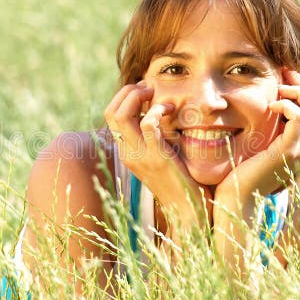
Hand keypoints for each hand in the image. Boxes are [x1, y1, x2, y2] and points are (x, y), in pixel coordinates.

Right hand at [103, 82, 208, 225]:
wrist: (188, 211)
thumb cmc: (181, 182)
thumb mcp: (162, 156)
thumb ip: (156, 138)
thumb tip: (159, 112)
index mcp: (126, 152)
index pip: (111, 115)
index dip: (125, 96)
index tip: (145, 90)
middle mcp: (128, 153)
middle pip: (111, 112)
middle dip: (129, 92)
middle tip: (149, 88)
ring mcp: (140, 156)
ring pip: (122, 115)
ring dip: (139, 96)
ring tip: (156, 95)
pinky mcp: (157, 158)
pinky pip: (148, 124)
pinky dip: (157, 110)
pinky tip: (170, 110)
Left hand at [215, 68, 299, 209]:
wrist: (236, 197)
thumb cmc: (241, 173)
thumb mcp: (258, 146)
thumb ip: (268, 132)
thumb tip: (265, 108)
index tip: (285, 77)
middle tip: (284, 73)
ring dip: (297, 92)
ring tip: (278, 89)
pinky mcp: (289, 151)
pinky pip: (298, 118)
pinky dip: (287, 105)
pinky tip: (271, 105)